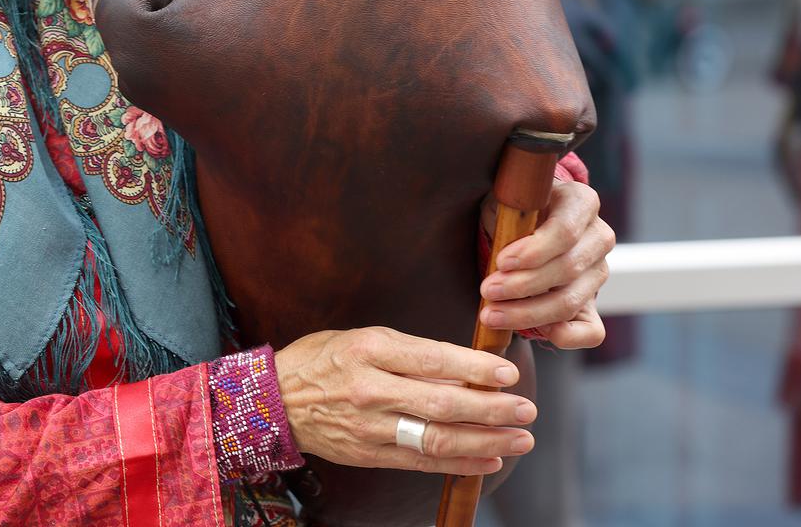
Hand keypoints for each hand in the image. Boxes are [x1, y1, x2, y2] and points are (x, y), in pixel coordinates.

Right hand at [274, 327, 536, 475]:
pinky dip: (459, 463)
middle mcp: (370, 389)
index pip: (433, 360)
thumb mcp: (363, 338)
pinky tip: (488, 458)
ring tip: (519, 438)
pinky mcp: (370, 454)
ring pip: (436, 438)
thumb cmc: (323, 360)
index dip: (475, 369)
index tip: (508, 374)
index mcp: (370, 350)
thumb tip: (465, 365)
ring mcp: (370, 426)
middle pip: (441, 404)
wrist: (275, 400)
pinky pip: (421, 461)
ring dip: (485, 440)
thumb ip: (411, 351)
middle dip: (491, 410)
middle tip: (526, 410)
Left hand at [478, 178, 613, 347]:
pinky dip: (566, 337)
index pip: (566, 231)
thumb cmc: (514, 211)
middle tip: (487, 291)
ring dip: (528, 312)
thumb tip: (504, 261)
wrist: (526, 226)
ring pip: (571, 301)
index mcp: (581, 203)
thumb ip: (510, 219)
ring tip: (492, 314)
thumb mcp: (509, 202)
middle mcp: (599, 237)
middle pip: (568, 269)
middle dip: (522, 285)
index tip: (502, 262)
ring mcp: (600, 272)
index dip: (535, 251)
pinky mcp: (594, 303)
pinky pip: (592, 331)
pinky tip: (537, 333)